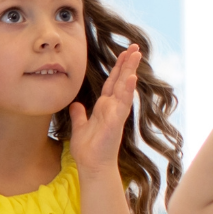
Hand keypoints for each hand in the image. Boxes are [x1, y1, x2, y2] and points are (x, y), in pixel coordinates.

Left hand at [68, 43, 141, 178]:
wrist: (92, 166)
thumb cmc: (88, 150)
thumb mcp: (80, 127)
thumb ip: (79, 115)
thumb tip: (76, 105)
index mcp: (105, 107)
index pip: (113, 82)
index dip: (118, 68)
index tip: (124, 53)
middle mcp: (113, 108)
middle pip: (122, 80)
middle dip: (128, 63)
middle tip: (135, 47)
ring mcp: (116, 114)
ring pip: (125, 88)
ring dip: (130, 71)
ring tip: (136, 55)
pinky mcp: (116, 122)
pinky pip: (122, 104)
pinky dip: (127, 91)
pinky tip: (132, 78)